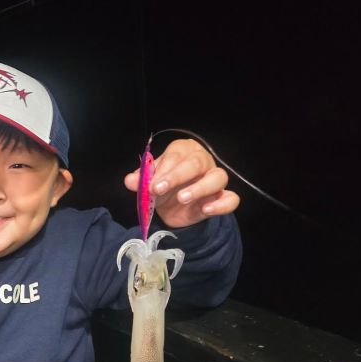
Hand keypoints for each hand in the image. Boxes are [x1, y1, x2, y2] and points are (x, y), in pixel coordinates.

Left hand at [124, 139, 238, 229]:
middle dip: (176, 176)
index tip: (150, 184)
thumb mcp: (150, 184)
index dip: (163, 169)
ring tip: (182, 198)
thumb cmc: (164, 188)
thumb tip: (129, 180)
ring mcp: (215, 179)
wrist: (173, 210)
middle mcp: (203, 160)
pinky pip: (231, 199)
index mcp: (184, 151)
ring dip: (200, 188)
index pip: (176, 154)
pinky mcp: (222, 198)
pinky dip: (221, 204)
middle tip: (158, 190)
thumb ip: (140, 181)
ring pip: (218, 177)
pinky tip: (206, 210)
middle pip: (196, 163)